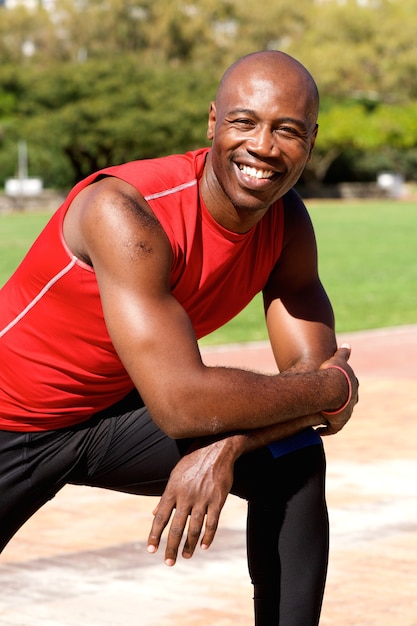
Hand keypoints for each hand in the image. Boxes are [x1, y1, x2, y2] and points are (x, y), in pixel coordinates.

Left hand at [147, 437, 234, 565]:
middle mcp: (185, 496)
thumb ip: (166, 497)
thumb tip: (154, 513)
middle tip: (169, 562)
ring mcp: (202, 498)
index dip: (155, 535)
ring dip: (189, 545)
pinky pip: (212, 523)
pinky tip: (204, 546)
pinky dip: (208, 536)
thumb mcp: (175, 475)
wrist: (216, 448)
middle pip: (176, 527)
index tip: (151, 550)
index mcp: (172, 490)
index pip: (160, 517)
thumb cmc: (193, 461)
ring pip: (194, 528)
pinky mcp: (217, 499)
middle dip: (171, 547)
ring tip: (185, 556)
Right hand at [318, 343, 358, 434]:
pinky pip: (332, 428)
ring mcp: (346, 412)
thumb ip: (343, 353)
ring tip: (321, 421)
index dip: (343, 390)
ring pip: (340, 417)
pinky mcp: (338, 422)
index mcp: (352, 386)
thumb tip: (347, 344)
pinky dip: (326, 430)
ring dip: (331, 419)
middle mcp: (352, 401)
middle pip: (347, 405)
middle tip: (328, 407)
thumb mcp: (338, 359)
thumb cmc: (334, 372)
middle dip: (339, 406)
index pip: (350, 390)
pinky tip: (318, 431)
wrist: (332, 387)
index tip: (335, 392)